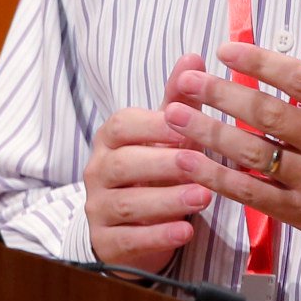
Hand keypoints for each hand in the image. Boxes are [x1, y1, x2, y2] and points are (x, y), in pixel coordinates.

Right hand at [83, 53, 213, 272]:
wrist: (131, 226)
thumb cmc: (153, 170)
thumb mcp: (166, 136)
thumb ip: (178, 101)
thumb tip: (193, 56)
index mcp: (110, 139)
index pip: (123, 125)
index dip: (154, 126)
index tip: (188, 129)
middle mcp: (97, 171)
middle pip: (124, 164)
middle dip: (163, 164)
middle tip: (199, 164)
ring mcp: (98, 208)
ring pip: (127, 203)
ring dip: (166, 200)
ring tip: (203, 198)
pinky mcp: (106, 243)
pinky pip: (128, 240)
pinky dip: (159, 237)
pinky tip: (186, 232)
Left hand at [162, 0, 300, 243]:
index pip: (299, 80)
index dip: (259, 62)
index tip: (223, 50)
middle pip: (269, 115)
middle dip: (222, 95)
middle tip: (186, 82)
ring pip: (253, 154)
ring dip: (208, 134)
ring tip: (173, 115)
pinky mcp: (299, 212)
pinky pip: (251, 193)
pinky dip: (216, 177)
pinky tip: (187, 161)